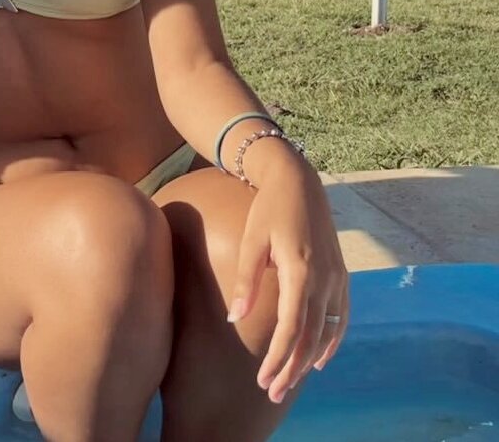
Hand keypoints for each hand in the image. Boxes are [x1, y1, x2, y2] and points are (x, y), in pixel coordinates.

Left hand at [227, 159, 348, 403]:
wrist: (298, 181)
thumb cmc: (268, 209)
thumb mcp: (252, 241)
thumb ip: (246, 280)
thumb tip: (234, 317)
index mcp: (299, 270)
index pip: (290, 328)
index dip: (278, 358)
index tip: (263, 380)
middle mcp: (324, 279)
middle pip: (309, 336)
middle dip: (291, 368)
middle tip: (272, 392)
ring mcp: (337, 278)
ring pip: (326, 331)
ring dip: (307, 359)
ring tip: (289, 381)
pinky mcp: (341, 275)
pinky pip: (341, 317)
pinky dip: (331, 341)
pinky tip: (318, 358)